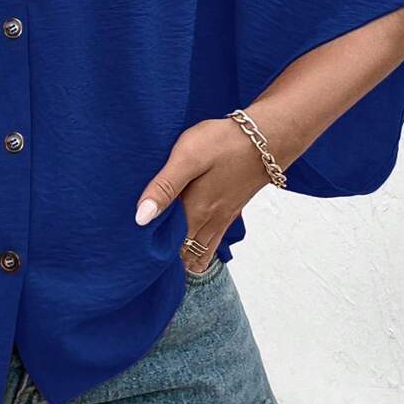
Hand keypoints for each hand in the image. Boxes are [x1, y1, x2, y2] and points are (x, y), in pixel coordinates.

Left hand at [134, 116, 271, 271]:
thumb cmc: (225, 143)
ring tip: (165, 264)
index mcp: (194, 212)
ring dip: (184, 258)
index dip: (152, 255)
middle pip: (184, 254)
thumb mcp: (187, 157)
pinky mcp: (231, 209)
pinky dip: (200, 250)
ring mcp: (222, 217)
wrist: (268, 138)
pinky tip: (191, 246)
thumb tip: (141, 218)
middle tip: (143, 265)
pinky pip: (213, 240)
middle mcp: (209, 221)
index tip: (135, 258)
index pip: (169, 248)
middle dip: (166, 262)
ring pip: (200, 251)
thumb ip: (164, 187)